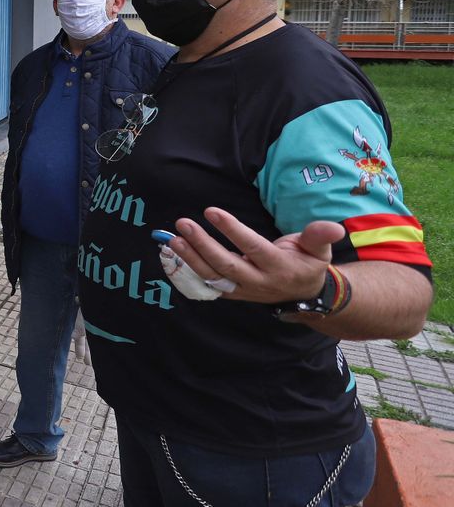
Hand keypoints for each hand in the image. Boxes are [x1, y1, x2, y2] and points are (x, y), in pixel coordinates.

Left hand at [166, 207, 340, 303]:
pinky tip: (172, 255)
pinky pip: (206, 285)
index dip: (231, 230)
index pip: (251, 247)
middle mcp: (258, 282)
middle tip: (183, 224)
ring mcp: (243, 290)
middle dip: (202, 244)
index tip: (211, 211)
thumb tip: (333, 227)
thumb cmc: (308, 264)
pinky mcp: (232, 293)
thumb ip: (319, 236)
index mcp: (279, 267)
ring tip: (172, 238)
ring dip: (190, 258)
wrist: (304, 295)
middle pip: (225, 265)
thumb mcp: (319, 250)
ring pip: (212, 277)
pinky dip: (188, 272)